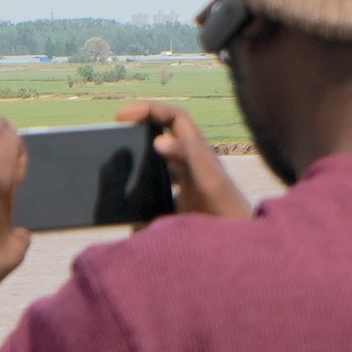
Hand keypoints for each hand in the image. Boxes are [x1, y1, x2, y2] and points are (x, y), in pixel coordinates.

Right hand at [114, 101, 249, 219]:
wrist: (236, 242)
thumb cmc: (226, 210)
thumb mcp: (206, 179)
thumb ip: (186, 156)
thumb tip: (158, 140)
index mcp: (198, 150)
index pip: (174, 117)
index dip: (149, 109)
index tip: (121, 116)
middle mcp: (192, 164)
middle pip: (164, 138)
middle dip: (140, 135)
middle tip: (115, 142)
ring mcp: (187, 185)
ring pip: (159, 167)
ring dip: (139, 170)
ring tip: (117, 178)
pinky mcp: (182, 207)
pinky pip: (156, 197)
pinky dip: (142, 204)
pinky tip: (133, 220)